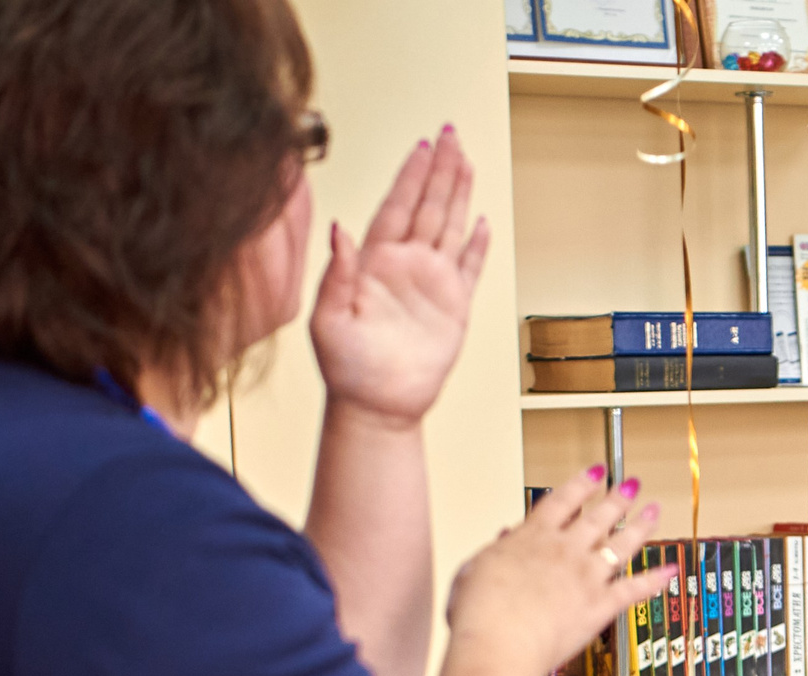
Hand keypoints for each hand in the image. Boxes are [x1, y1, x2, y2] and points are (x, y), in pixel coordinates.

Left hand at [310, 129, 492, 428]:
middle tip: (450, 135)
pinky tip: (481, 221)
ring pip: (449, 227)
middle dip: (440, 170)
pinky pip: (469, 268)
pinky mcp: (452, 309)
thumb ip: (336, 273)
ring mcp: (430, 285)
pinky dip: (477, 245)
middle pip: (427, 206)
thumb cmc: (345, 368)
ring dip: (458, 194)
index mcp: (373, 263)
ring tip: (466, 161)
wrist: (376, 407)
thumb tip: (340, 229)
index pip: (397, 207)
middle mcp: (404, 266)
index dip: (411, 176)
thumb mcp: (327, 319)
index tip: (423, 147)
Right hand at [446, 471, 665, 675]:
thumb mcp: (474, 569)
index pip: (562, 501)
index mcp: (532, 537)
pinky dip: (656, 580)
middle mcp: (564, 551)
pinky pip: (634, 589)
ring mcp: (586, 577)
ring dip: (641, 526)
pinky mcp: (599, 606)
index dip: (582, 484)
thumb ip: (496, 551)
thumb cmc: (479, 613)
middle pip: (598, 516)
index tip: (596, 472)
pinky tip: (672, 570)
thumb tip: (506, 538)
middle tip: (631, 485)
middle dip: (618, 497)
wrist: (498, 642)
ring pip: (621, 544)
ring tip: (654, 511)